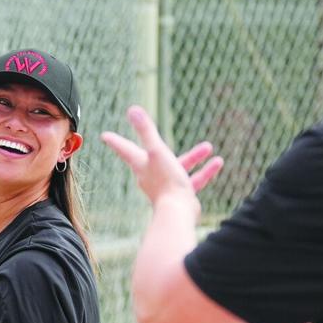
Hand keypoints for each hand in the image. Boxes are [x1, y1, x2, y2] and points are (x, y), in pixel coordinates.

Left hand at [101, 105, 223, 212]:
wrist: (178, 213)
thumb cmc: (166, 182)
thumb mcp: (157, 151)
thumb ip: (146, 131)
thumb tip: (133, 109)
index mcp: (141, 165)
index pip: (125, 149)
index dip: (116, 141)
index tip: (105, 136)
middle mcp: (151, 176)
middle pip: (153, 156)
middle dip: (159, 144)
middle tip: (154, 134)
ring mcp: (166, 187)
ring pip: (180, 167)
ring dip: (194, 157)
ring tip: (208, 147)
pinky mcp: (181, 196)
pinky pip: (194, 180)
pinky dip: (205, 171)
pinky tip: (217, 163)